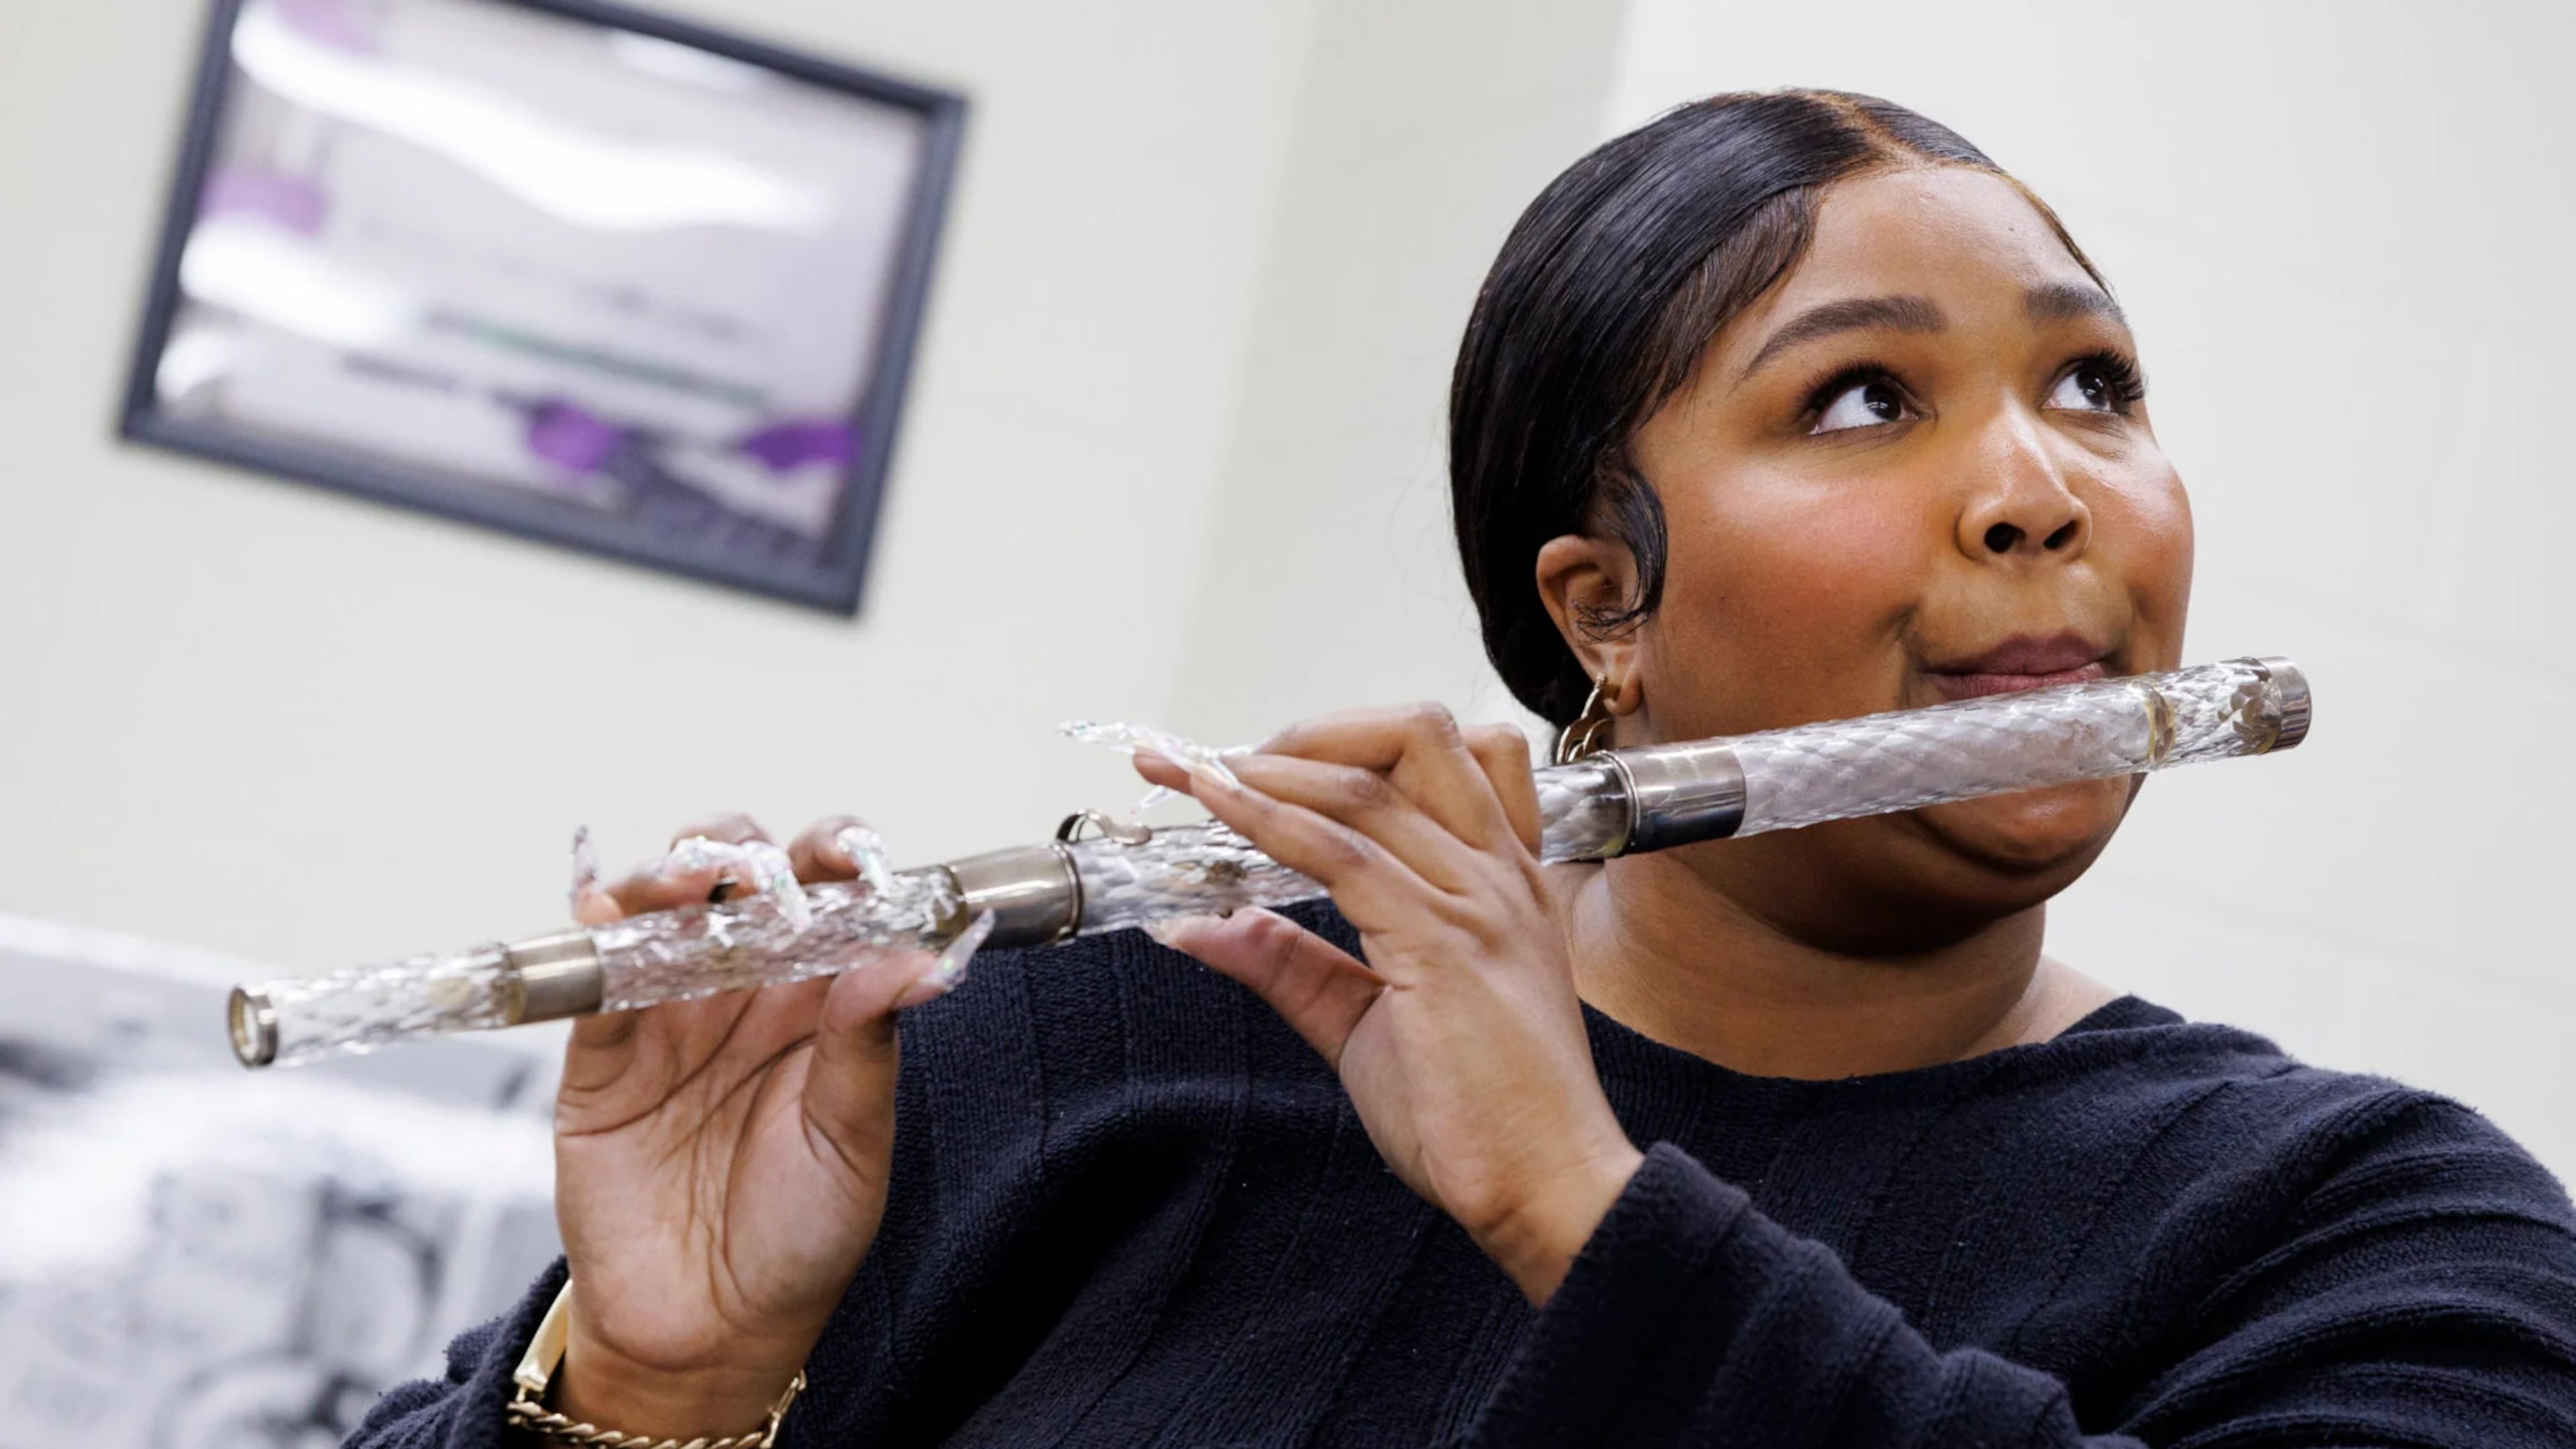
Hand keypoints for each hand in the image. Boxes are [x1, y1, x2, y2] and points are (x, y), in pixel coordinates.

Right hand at [548, 814, 948, 1438]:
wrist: (708, 1332)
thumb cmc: (799, 1239)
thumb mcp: (853, 1144)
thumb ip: (867, 1047)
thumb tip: (909, 959)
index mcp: (821, 1002)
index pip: (831, 900)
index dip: (836, 860)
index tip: (848, 855)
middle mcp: (745, 992)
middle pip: (739, 882)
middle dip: (744, 851)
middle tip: (760, 874)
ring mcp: (669, 1016)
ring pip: (662, 910)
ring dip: (671, 875)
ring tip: (690, 882)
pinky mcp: (601, 1056)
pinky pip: (594, 979)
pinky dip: (596, 936)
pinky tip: (607, 911)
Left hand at [1135, 708, 1644, 1302]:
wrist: (1547, 1192)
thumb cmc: (1482, 1120)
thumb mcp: (1365, 1025)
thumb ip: (1294, 966)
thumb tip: (1209, 925)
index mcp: (1500, 881)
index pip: (1437, 760)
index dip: (1336, 741)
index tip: (1247, 760)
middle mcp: (1498, 873)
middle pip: (1417, 734)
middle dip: (1311, 731)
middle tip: (1230, 762)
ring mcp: (1478, 901)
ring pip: (1369, 785)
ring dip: (1268, 770)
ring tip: (1199, 775)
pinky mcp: (1444, 943)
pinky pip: (1343, 853)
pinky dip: (1269, 820)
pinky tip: (1219, 810)